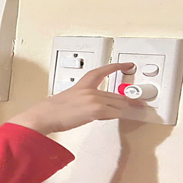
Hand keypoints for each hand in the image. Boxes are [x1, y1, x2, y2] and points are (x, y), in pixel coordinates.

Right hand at [8, 63, 137, 134]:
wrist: (45, 116)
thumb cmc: (52, 110)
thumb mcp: (68, 98)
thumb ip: (83, 99)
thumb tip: (91, 107)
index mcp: (82, 85)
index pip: (102, 71)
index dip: (116, 67)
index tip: (127, 64)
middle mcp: (90, 90)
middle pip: (116, 94)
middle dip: (126, 100)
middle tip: (136, 103)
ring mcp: (94, 99)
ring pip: (118, 104)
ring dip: (121, 110)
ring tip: (121, 114)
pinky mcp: (96, 110)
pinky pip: (115, 113)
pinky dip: (116, 116)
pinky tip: (113, 117)